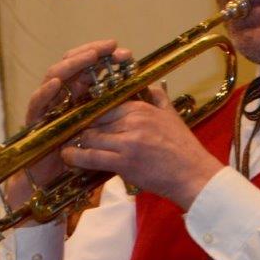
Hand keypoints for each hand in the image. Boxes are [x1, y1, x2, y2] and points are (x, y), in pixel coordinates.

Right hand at [5, 40, 132, 210]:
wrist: (55, 182)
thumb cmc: (83, 157)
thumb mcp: (108, 133)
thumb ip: (121, 114)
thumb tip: (149, 94)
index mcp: (80, 95)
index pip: (91, 68)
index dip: (106, 58)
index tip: (125, 54)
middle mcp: (62, 96)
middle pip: (74, 65)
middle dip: (92, 53)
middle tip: (110, 47)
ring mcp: (47, 106)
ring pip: (55, 76)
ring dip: (72, 65)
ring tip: (89, 58)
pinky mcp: (34, 120)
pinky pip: (37, 103)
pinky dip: (46, 92)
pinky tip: (57, 83)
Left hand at [60, 84, 223, 209]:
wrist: (193, 174)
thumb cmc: (183, 147)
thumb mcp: (172, 115)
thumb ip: (158, 97)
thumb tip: (151, 85)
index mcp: (141, 108)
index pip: (104, 105)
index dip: (90, 114)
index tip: (82, 119)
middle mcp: (132, 121)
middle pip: (94, 120)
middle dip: (81, 128)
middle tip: (68, 133)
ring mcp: (128, 142)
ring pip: (90, 137)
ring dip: (76, 142)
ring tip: (66, 146)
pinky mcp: (124, 162)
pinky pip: (92, 157)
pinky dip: (76, 157)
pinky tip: (68, 157)